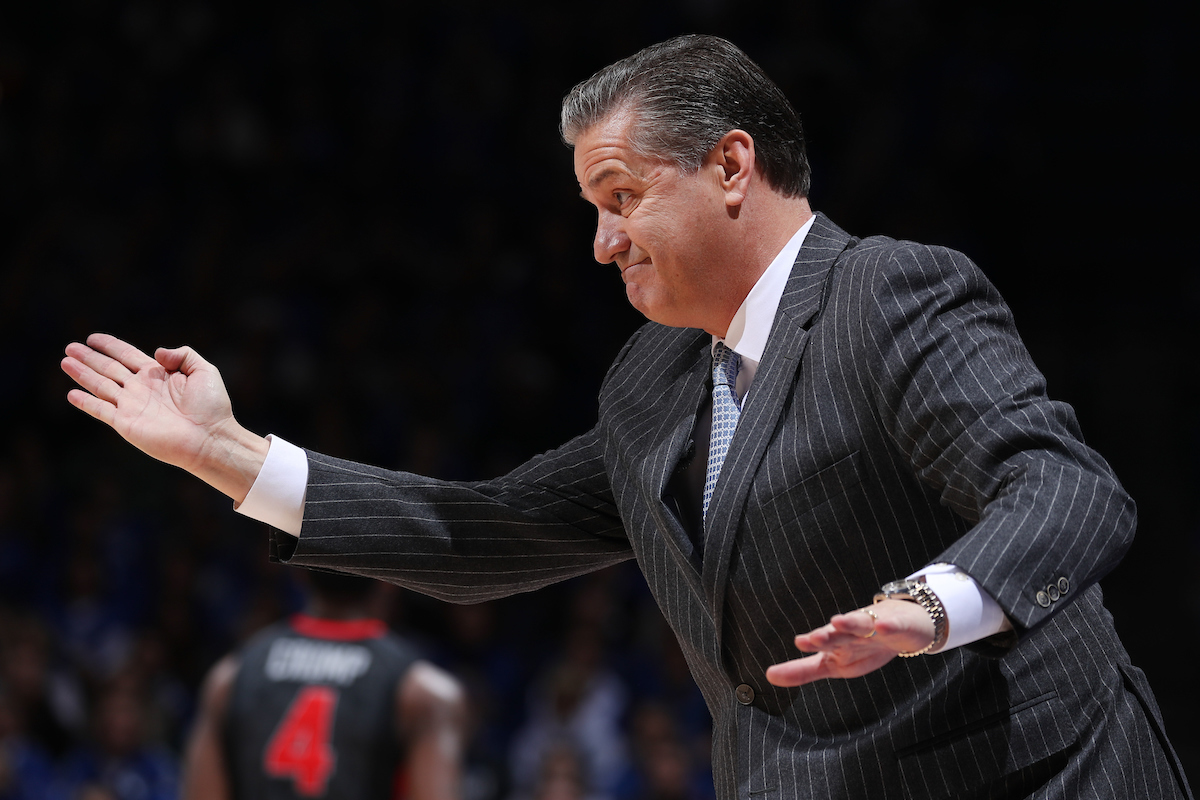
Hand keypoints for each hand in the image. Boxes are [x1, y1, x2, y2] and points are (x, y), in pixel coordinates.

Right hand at [62, 333, 268, 501]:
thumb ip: (182, 355)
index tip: (93, 337)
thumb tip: (156, 352)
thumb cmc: (212, 407)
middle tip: (70, 347)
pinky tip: (72, 394)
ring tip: (65, 361)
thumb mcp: (203, 371)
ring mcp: (133, 406)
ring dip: (82, 374)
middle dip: (90, 357)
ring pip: (100, 386)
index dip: (110, 346)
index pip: (128, 356)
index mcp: (158, 375)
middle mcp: (142, 389)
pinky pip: (101, 410)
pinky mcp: (126, 424)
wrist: (210, 438)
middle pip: (109, 368)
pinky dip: (86, 402)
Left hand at [764, 599, 935, 686]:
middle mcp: (852, 631)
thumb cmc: (864, 647)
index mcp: (837, 642)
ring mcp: (875, 627)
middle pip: (838, 632)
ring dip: (849, 622)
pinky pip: (893, 625)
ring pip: (861, 623)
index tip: (799, 642)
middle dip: (826, 634)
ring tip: (837, 621)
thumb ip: (802, 670)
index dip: (812, 642)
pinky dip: (888, 625)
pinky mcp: (898, 626)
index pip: (822, 642)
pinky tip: (882, 626)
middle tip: (814, 638)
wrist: (904, 626)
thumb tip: (768, 676)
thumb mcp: (833, 664)